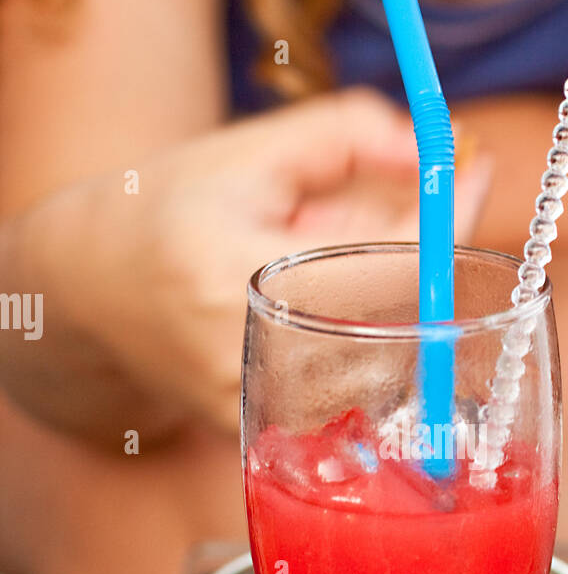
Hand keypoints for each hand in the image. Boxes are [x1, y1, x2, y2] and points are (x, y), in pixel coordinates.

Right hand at [3, 88, 491, 440]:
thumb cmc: (174, 211)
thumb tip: (445, 153)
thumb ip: (351, 136)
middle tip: (367, 223)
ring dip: (385, 309)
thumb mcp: (253, 153)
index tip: (469, 173)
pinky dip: (362, 345)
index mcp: (232, 271)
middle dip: (410, 265)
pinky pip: (358, 392)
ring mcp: (258, 408)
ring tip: (317, 273)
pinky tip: (313, 313)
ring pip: (387, 362)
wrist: (92, 293)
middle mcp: (245, 353)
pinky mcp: (267, 438)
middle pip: (398, 318)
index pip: (389, 262)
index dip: (443, 219)